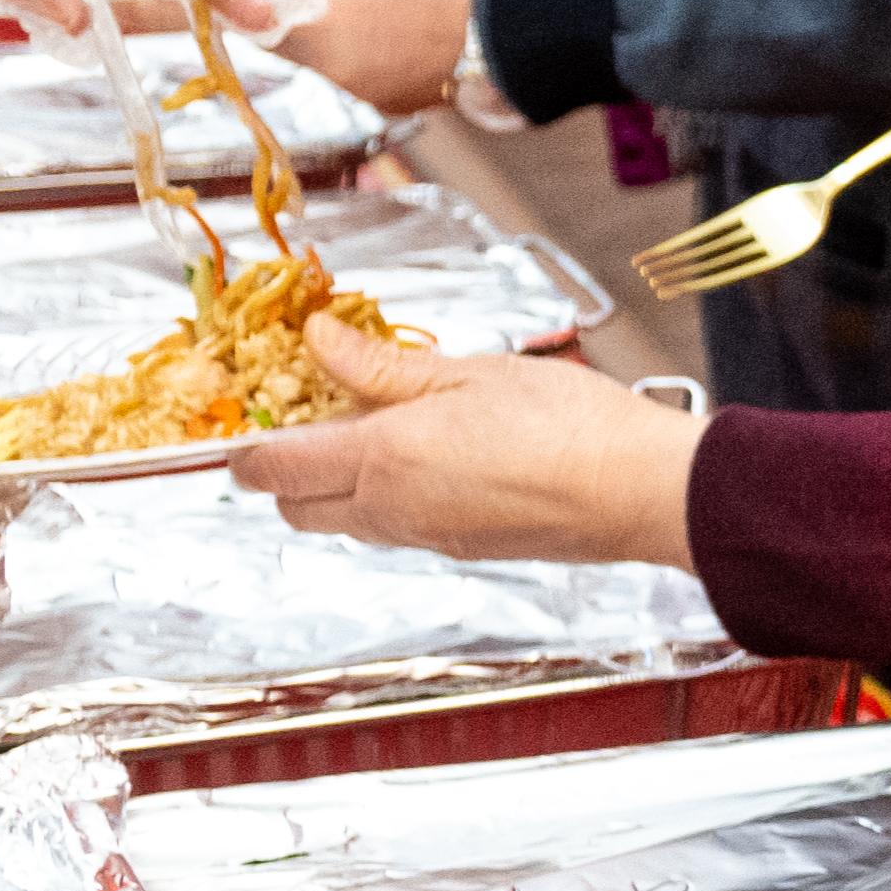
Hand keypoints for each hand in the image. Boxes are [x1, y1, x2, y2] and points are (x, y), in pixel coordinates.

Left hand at [226, 332, 699, 563]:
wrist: (643, 492)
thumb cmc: (573, 427)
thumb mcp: (471, 372)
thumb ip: (384, 364)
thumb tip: (319, 340)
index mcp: (383, 459)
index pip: (272, 469)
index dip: (248, 446)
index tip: (253, 416)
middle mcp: (392, 510)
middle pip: (296, 510)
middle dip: (286, 470)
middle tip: (315, 416)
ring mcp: (426, 537)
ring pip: (345, 522)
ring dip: (338, 486)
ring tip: (382, 430)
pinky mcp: (462, 549)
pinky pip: (395, 529)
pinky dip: (387, 499)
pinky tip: (435, 457)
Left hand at [260, 0, 491, 116]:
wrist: (522, 24)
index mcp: (314, 24)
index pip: (251, 15)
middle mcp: (330, 70)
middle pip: (293, 37)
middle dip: (312, 5)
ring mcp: (364, 92)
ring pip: (330, 56)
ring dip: (346, 28)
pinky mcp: (396, 104)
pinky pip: (366, 73)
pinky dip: (377, 51)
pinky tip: (416, 26)